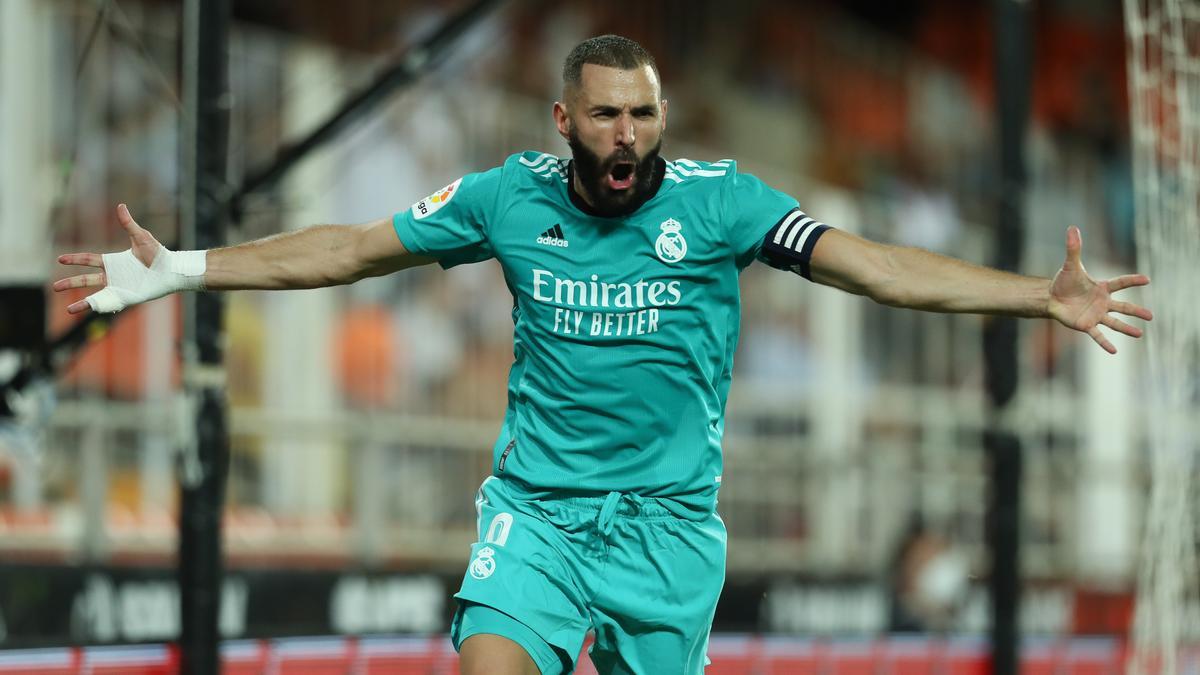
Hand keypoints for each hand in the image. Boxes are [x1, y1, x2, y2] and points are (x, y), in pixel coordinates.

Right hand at [54, 204, 197, 314]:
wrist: (171, 270)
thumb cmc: (158, 254)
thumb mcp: (141, 238)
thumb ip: (129, 224)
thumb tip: (121, 206)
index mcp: (113, 262)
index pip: (89, 260)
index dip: (75, 259)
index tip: (60, 259)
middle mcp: (113, 276)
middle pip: (86, 280)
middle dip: (70, 283)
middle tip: (55, 287)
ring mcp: (119, 288)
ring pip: (96, 296)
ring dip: (82, 303)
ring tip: (68, 310)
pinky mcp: (126, 297)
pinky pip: (110, 304)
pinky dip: (99, 308)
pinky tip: (90, 311)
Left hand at [1048, 226, 1151, 353]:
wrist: (1052, 297)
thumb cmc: (1064, 281)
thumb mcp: (1070, 265)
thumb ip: (1073, 248)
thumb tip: (1072, 227)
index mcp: (1102, 287)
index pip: (1120, 283)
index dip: (1132, 281)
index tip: (1146, 280)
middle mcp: (1102, 302)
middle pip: (1123, 307)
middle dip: (1136, 311)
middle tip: (1151, 316)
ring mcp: (1096, 315)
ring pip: (1114, 323)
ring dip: (1126, 329)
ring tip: (1139, 334)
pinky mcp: (1086, 325)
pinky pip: (1098, 335)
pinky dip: (1105, 343)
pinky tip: (1114, 351)